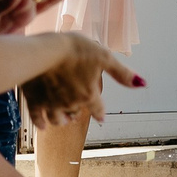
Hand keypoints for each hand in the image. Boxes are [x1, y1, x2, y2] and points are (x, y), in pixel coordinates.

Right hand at [21, 33, 139, 127]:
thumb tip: (142, 84)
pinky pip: (38, 118)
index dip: (99, 111)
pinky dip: (41, 123)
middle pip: (77, 113)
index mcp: (89, 94)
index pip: (98, 108)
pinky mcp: (34, 101)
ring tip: (64, 120)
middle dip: (78, 112)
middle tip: (77, 112)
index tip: (100, 116)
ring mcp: (52, 105)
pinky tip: (43, 126)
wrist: (43, 51)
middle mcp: (71, 104)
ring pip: (58, 119)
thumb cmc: (74, 50)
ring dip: (62, 120)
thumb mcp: (103, 57)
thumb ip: (121, 73)